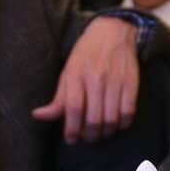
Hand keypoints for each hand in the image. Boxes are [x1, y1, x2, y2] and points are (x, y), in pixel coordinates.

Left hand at [33, 15, 141, 142]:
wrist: (113, 31)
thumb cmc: (86, 54)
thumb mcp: (67, 72)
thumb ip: (57, 98)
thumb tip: (38, 116)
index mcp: (76, 74)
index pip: (73, 109)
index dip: (72, 129)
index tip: (71, 139)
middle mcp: (96, 78)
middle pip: (93, 118)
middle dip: (89, 135)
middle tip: (87, 138)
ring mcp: (115, 80)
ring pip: (111, 119)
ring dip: (105, 133)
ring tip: (101, 133)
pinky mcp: (131, 82)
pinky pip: (128, 112)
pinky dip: (122, 124)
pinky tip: (116, 124)